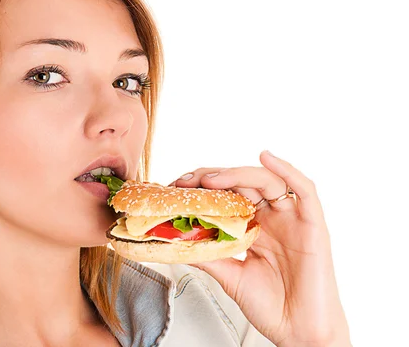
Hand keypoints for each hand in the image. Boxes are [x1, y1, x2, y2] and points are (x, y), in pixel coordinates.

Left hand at [169, 151, 350, 346]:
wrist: (300, 333)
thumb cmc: (272, 306)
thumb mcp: (229, 275)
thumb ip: (207, 255)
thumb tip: (174, 240)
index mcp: (254, 227)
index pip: (227, 195)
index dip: (203, 187)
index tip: (177, 187)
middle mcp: (273, 218)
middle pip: (243, 183)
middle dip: (214, 177)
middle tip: (188, 181)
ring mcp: (293, 219)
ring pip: (267, 181)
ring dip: (238, 174)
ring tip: (212, 178)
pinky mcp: (313, 225)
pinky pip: (304, 191)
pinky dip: (287, 170)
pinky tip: (266, 157)